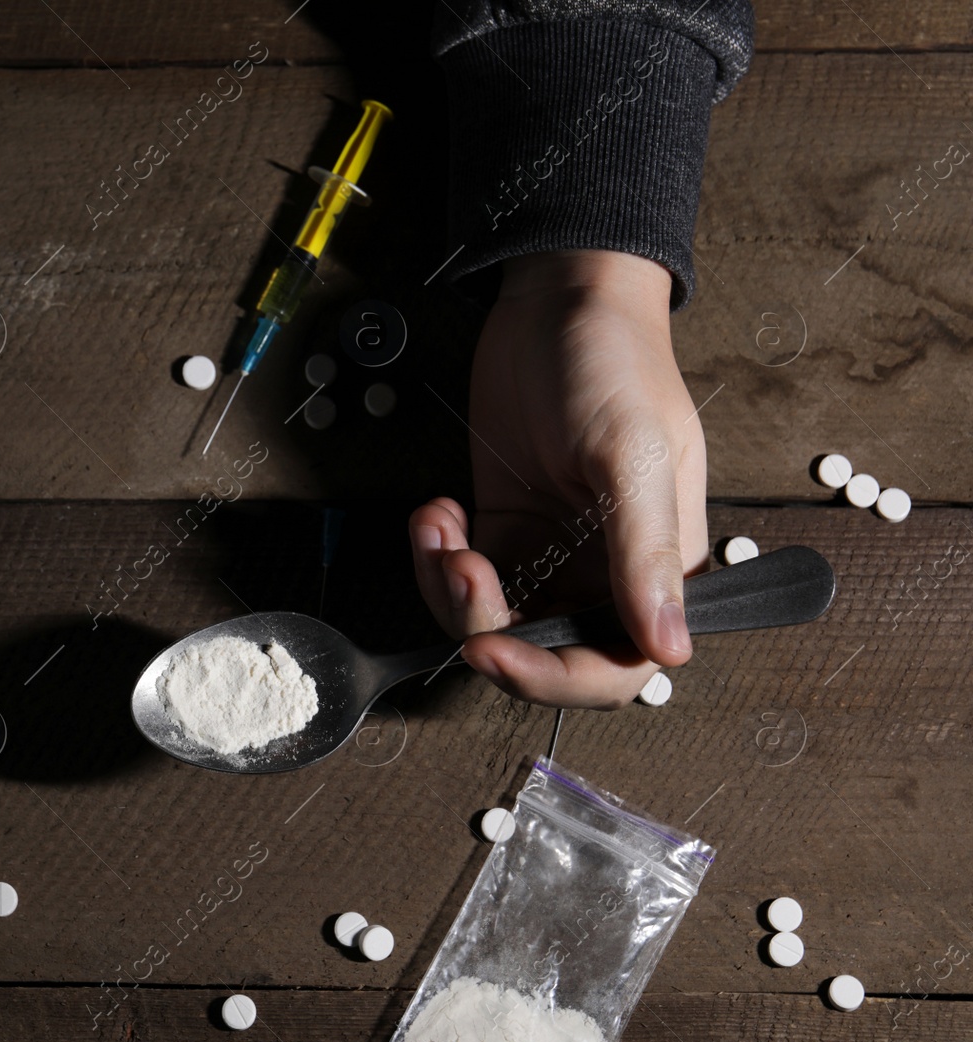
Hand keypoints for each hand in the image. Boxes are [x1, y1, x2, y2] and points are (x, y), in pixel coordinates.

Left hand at [410, 249, 708, 708]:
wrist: (558, 298)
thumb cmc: (612, 362)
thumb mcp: (632, 454)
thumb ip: (645, 554)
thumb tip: (672, 647)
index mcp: (658, 567)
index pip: (618, 666)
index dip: (555, 677)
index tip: (494, 649)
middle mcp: (603, 571)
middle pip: (545, 653)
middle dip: (486, 628)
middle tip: (457, 569)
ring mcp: (548, 552)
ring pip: (492, 621)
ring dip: (449, 589)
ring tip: (441, 526)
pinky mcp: (502, 528)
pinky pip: (461, 579)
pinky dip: (435, 560)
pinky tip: (438, 511)